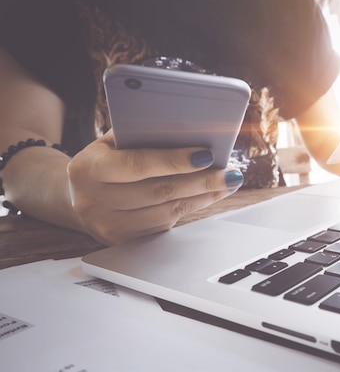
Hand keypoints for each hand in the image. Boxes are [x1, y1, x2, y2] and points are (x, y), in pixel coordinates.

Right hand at [66, 130, 242, 244]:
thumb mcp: (111, 142)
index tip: (206, 155)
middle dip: (201, 181)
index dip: (173, 161)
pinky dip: (193, 208)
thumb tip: (189, 130)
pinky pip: (166, 224)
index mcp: (87, 169)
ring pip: (167, 211)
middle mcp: (94, 201)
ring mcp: (108, 226)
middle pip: (159, 191)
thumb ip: (141, 135)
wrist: (77, 196)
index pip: (136, 164)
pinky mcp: (125, 241)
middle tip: (230, 172)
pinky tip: (210, 196)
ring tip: (228, 182)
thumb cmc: (104, 159)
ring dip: (204, 197)